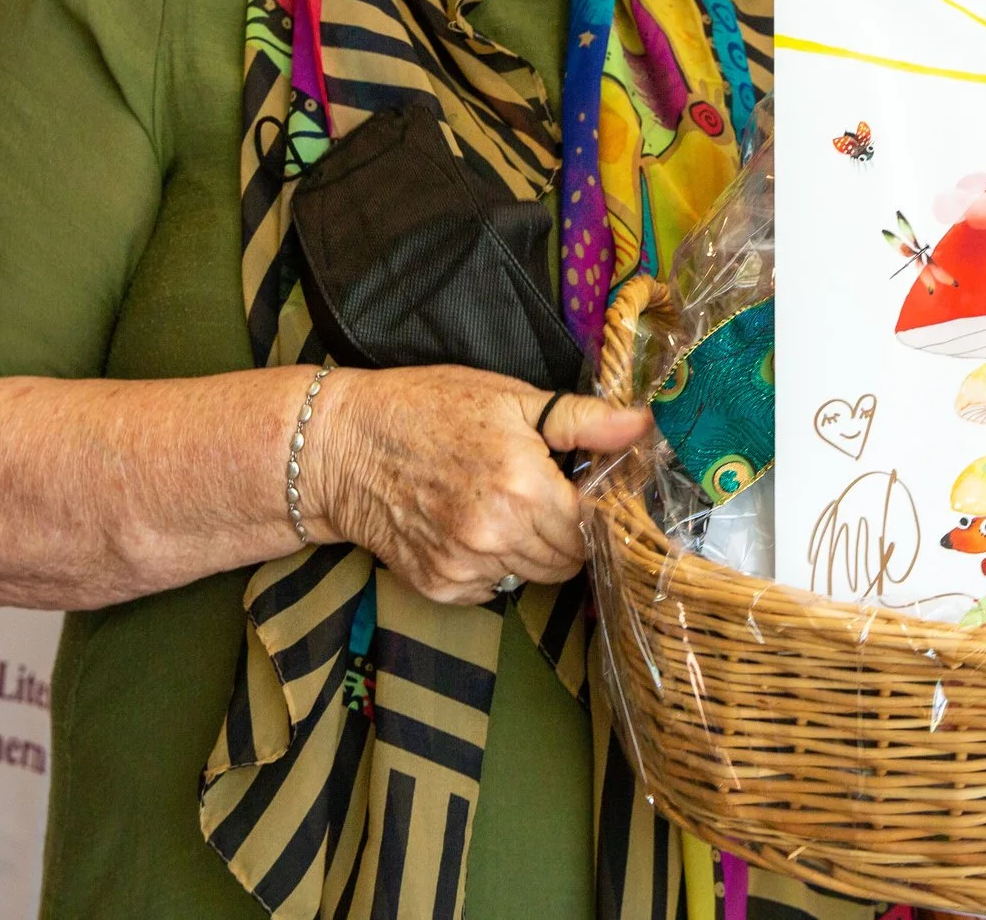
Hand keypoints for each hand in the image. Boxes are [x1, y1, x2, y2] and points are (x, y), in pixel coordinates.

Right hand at [307, 366, 654, 604]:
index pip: (596, 527)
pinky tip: (473, 527)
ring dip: (534, 550)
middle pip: (570, 560)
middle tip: (546, 495)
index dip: (599, 510)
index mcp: (524, 486)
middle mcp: (496, 535)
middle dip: (570, 532)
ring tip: (507, 507)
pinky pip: (493, 587)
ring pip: (534, 576)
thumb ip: (583, 420)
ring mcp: (465, 566)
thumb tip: (643, 426)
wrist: (342, 447)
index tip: (589, 492)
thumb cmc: (427, 409)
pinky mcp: (440, 586)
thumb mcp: (510, 398)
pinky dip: (495, 565)